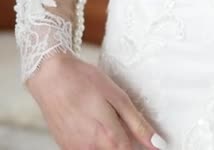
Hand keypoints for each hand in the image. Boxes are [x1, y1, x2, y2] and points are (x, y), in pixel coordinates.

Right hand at [27, 53, 165, 149]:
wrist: (50, 76)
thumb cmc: (84, 81)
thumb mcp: (118, 98)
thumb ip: (138, 124)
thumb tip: (158, 144)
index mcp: (108, 137)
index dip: (144, 148)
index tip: (150, 142)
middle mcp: (91, 148)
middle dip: (127, 144)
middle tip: (124, 124)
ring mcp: (75, 149)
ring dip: (111, 143)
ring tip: (109, 120)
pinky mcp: (65, 146)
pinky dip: (96, 142)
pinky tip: (95, 125)